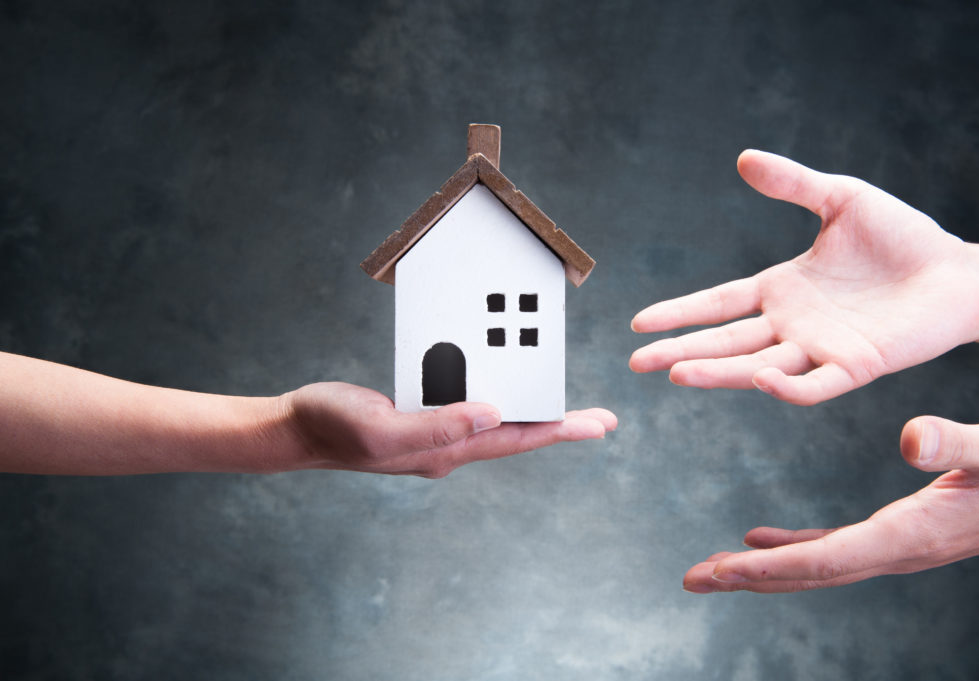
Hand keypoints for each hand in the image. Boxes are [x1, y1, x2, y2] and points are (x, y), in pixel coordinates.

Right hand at [281, 382, 617, 476]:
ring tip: (561, 399)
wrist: (296, 428)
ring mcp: (434, 432)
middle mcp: (447, 445)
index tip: (601, 426)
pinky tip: (498, 382)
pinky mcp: (419, 416)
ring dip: (529, 409)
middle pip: (515, 434)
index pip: (515, 440)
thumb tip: (494, 415)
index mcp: (445, 450)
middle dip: (558, 425)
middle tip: (600, 419)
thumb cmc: (332, 427)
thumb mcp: (381, 426)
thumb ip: (435, 426)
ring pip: (494, 419)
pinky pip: (466, 404)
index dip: (560, 430)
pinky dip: (492, 392)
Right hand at [630, 150, 978, 404]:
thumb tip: (744, 159)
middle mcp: (792, 325)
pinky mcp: (857, 367)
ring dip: (717, 373)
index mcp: (782, 290)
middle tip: (637, 363)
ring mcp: (821, 349)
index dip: (679, 313)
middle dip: (680, 352)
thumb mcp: (841, 199)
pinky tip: (762, 378)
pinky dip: (788, 387)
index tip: (639, 322)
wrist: (962, 271)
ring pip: (757, 367)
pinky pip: (815, 385)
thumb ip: (793, 184)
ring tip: (675, 374)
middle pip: (725, 342)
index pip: (718, 305)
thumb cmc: (904, 237)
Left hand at [683, 417, 978, 592]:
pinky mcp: (896, 535)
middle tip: (693, 578)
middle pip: (808, 573)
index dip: (770, 566)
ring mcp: (894, 547)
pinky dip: (790, 546)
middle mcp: (894, 551)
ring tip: (712, 568)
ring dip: (761, 567)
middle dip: (748, 577)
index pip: (825, 560)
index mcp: (909, 536)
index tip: (720, 570)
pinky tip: (758, 538)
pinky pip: (831, 548)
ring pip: (814, 565)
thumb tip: (912, 437)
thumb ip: (957, 441)